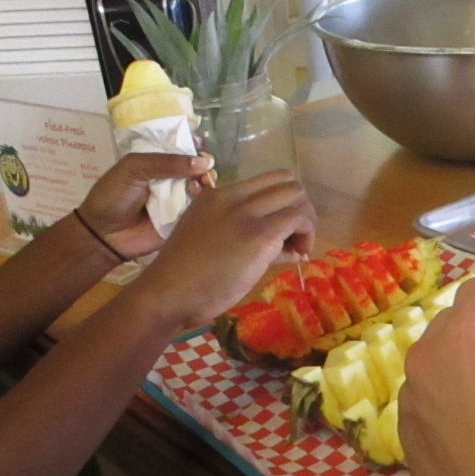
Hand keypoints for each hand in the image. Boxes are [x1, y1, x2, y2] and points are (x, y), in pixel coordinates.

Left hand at [77, 153, 216, 259]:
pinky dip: (203, 200)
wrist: (105, 233)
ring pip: (202, 187)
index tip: (200, 145)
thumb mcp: (135, 167)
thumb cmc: (114, 195)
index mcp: (157, 162)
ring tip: (201, 182)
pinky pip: (200, 208)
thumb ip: (167, 162)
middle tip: (206, 168)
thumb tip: (205, 162)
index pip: (180, 148)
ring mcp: (178, 199)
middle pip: (196, 167)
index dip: (193, 145)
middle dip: (204, 164)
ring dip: (206, 181)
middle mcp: (170, 179)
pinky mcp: (184, 219)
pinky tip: (197, 196)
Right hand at [128, 170, 316, 331]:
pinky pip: (298, 218)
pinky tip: (298, 256)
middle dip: (300, 208)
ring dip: (306, 221)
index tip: (282, 231)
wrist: (167, 294)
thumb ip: (245, 235)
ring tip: (297, 249)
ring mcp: (247, 213)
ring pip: (297, 195)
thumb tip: (285, 245)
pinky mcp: (260, 234)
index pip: (266, 181)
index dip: (283, 203)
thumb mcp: (211, 243)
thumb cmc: (186, 278)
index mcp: (217, 195)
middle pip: (286, 182)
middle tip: (295, 238)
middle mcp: (233, 196)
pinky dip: (307, 235)